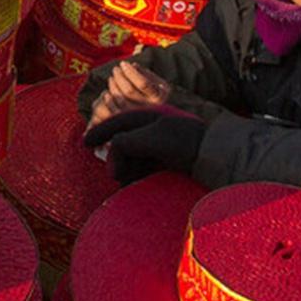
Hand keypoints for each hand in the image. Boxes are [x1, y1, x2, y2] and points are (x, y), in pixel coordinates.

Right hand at [83, 104, 208, 183]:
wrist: (215, 155)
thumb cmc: (183, 142)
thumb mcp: (151, 137)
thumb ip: (125, 143)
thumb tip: (113, 155)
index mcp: (146, 116)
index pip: (118, 122)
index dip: (100, 131)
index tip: (85, 143)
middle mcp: (151, 128)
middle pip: (124, 142)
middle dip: (116, 158)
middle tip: (115, 176)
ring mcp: (160, 144)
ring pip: (133, 156)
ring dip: (127, 168)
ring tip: (127, 182)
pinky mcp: (168, 159)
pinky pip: (145, 165)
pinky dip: (137, 173)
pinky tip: (137, 183)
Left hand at [88, 61, 173, 126]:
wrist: (154, 123)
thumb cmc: (155, 95)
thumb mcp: (157, 83)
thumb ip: (146, 73)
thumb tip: (132, 65)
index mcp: (158, 98)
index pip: (143, 83)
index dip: (131, 72)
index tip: (123, 63)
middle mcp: (149, 109)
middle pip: (129, 90)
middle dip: (119, 76)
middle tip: (116, 69)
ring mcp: (137, 118)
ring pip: (120, 98)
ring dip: (113, 85)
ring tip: (112, 78)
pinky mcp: (126, 124)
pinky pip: (112, 109)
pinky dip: (108, 98)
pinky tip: (107, 92)